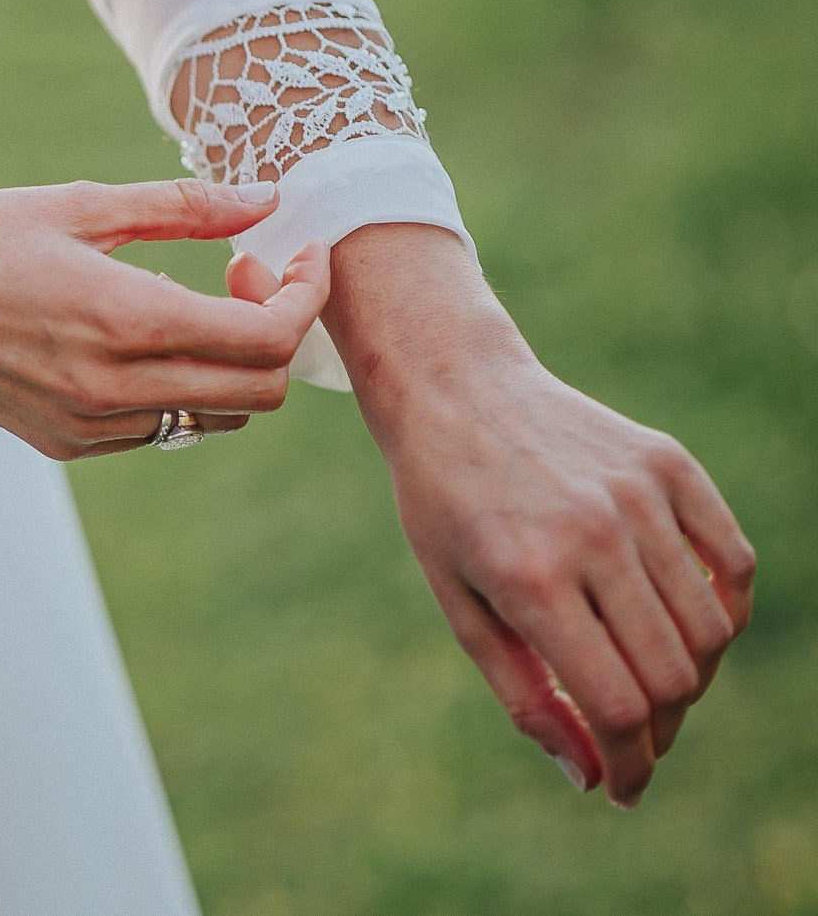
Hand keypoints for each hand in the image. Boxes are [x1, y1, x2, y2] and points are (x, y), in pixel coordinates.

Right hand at [0, 178, 330, 458]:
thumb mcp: (80, 203)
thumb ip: (184, 205)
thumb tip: (267, 197)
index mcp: (124, 318)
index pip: (266, 337)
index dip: (303, 296)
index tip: (293, 255)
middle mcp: (113, 386)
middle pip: (258, 391)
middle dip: (275, 331)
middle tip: (242, 275)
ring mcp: (89, 424)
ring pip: (215, 417)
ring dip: (230, 363)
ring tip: (192, 302)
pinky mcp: (66, 442)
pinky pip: (161, 429)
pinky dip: (179, 387)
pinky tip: (140, 335)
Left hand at [327, 226, 755, 807]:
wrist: (456, 390)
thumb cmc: (445, 506)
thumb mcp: (459, 603)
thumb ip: (523, 692)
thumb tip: (589, 775)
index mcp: (529, 577)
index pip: (615, 703)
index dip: (628, 764)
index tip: (623, 789)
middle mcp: (593, 534)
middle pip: (674, 677)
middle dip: (659, 731)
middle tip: (633, 739)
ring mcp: (639, 495)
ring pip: (712, 629)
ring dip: (691, 677)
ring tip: (648, 681)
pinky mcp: (670, 465)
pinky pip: (734, 563)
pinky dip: (723, 609)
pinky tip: (680, 625)